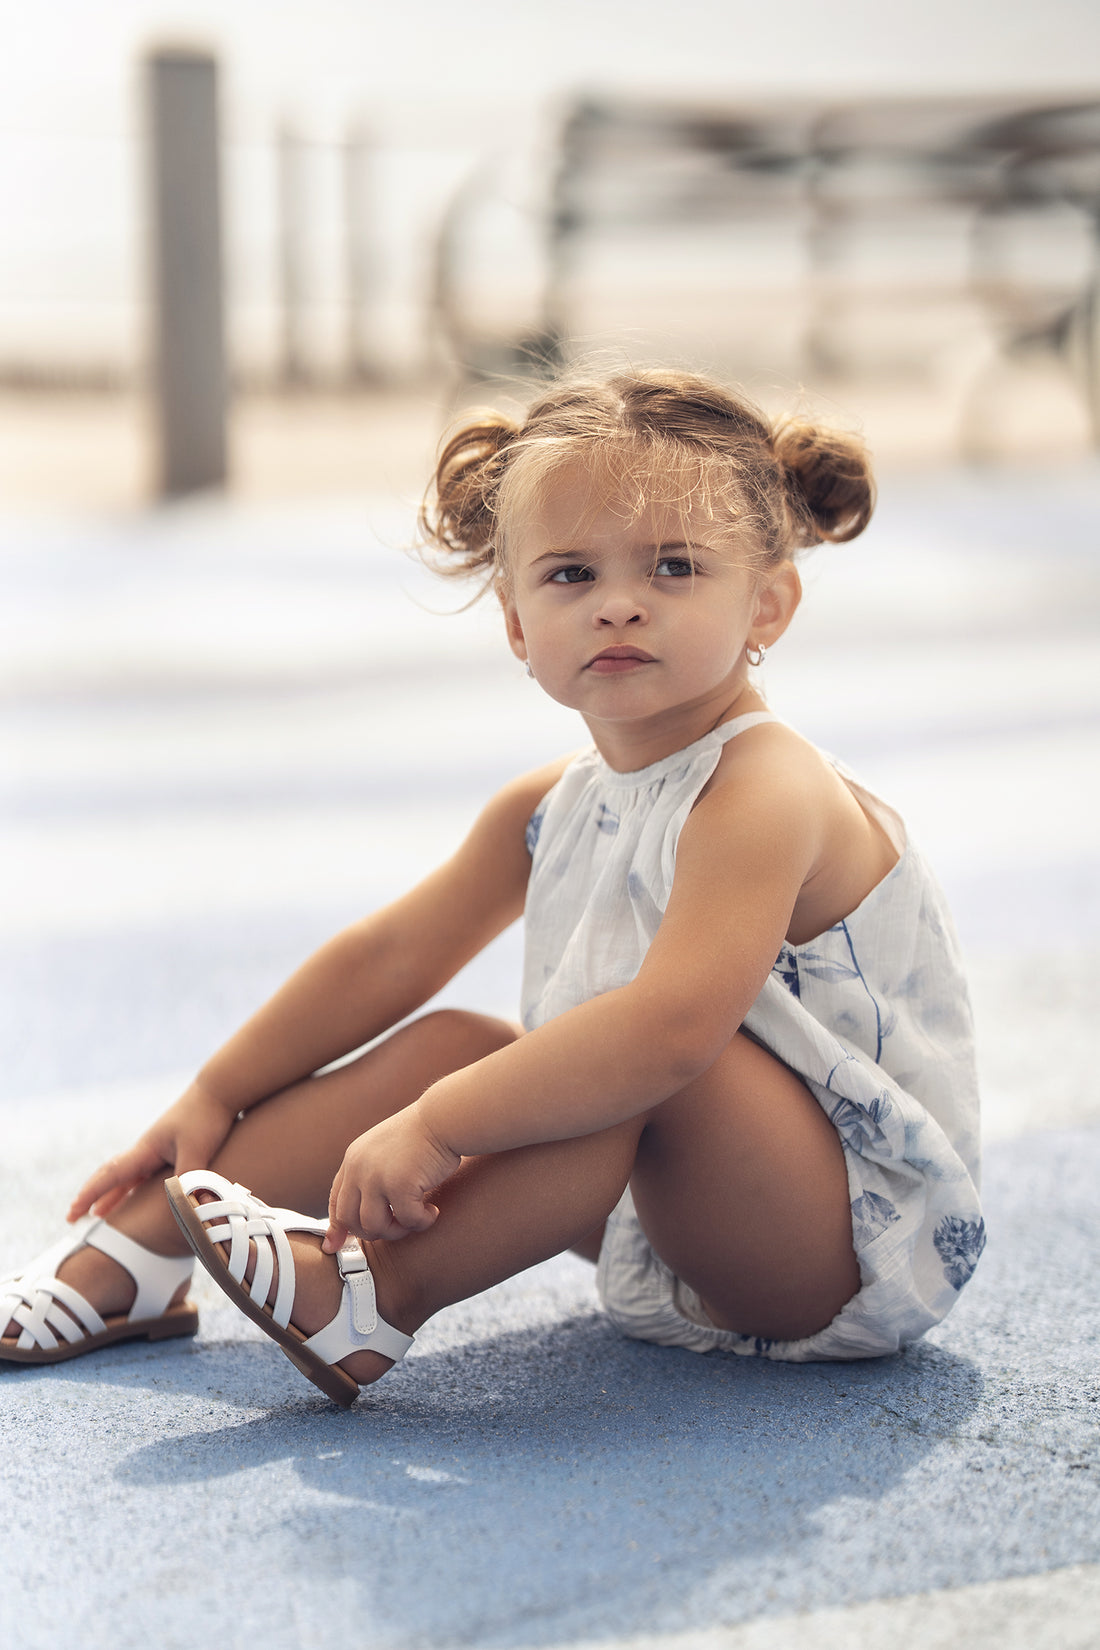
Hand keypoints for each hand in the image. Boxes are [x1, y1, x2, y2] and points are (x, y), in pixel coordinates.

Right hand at [67, 1082, 239, 1221]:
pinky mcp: (173, 1147)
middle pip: (112, 1175)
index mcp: (146, 1149)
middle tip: (74, 1215)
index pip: (111, 1176)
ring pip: (128, 1176)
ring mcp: (159, 1148)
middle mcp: (147, 1149)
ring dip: (113, 1194)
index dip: (91, 1195)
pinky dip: (136, 1187)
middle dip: (93, 1196)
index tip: (72, 1212)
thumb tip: (184, 1208)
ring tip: (100, 1213)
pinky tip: (138, 1195)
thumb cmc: (207, 1117)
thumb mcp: (196, 1149)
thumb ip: (187, 1178)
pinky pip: (146, 1173)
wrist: (219, 1090)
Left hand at [324, 1102, 460, 1249]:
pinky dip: (422, 1221)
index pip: (336, 1201)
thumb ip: (370, 1176)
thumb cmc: (422, 1135)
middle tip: (398, 1226)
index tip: (338, 1245)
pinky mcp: (400, 1185)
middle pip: (350, 1220)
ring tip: (417, 1218)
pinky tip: (434, 1211)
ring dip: (397, 1230)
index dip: (338, 1227)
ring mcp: (377, 1177)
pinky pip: (407, 1221)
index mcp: (353, 1159)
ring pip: (374, 1226)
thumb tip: (363, 1213)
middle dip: (373, 1232)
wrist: (444, 1117)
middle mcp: (359, 1168)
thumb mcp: (385, 1151)